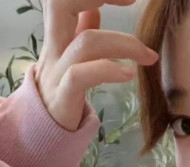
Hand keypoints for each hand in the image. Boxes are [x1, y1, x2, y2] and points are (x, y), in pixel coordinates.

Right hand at [34, 0, 158, 130]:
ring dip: (123, 44)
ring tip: (148, 56)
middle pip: (60, 2)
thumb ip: (81, 30)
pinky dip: (107, 71)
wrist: (41, 132)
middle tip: (132, 0)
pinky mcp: (62, 97)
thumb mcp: (70, 57)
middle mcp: (53, 47)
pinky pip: (81, 76)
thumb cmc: (61, 91)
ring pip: (85, 42)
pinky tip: (128, 74)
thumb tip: (95, 8)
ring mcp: (56, 71)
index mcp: (57, 32)